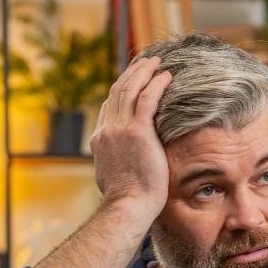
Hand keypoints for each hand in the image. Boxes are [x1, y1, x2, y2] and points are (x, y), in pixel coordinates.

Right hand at [90, 56, 171, 220]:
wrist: (128, 207)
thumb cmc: (126, 202)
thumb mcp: (113, 179)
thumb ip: (114, 165)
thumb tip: (117, 166)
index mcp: (100, 140)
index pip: (109, 107)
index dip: (121, 91)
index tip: (133, 82)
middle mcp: (107, 130)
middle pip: (118, 92)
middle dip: (132, 74)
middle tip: (145, 63)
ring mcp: (120, 129)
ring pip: (130, 89)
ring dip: (144, 72)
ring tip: (156, 61)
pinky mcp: (138, 132)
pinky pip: (147, 99)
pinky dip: (156, 84)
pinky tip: (166, 76)